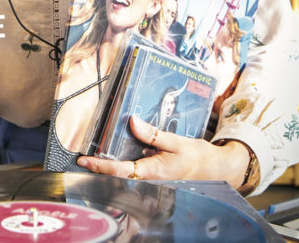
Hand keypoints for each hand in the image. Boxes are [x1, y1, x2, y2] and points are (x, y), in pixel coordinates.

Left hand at [77, 117, 248, 188]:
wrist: (216, 169)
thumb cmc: (198, 158)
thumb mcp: (177, 142)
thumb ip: (153, 135)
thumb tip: (133, 123)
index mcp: (153, 171)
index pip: (120, 170)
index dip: (100, 166)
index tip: (83, 161)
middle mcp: (149, 175)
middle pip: (118, 172)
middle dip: (100, 165)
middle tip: (82, 156)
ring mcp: (152, 173)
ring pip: (126, 169)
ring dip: (110, 161)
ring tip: (93, 152)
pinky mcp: (155, 169)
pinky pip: (135, 164)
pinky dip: (124, 157)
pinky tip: (117, 147)